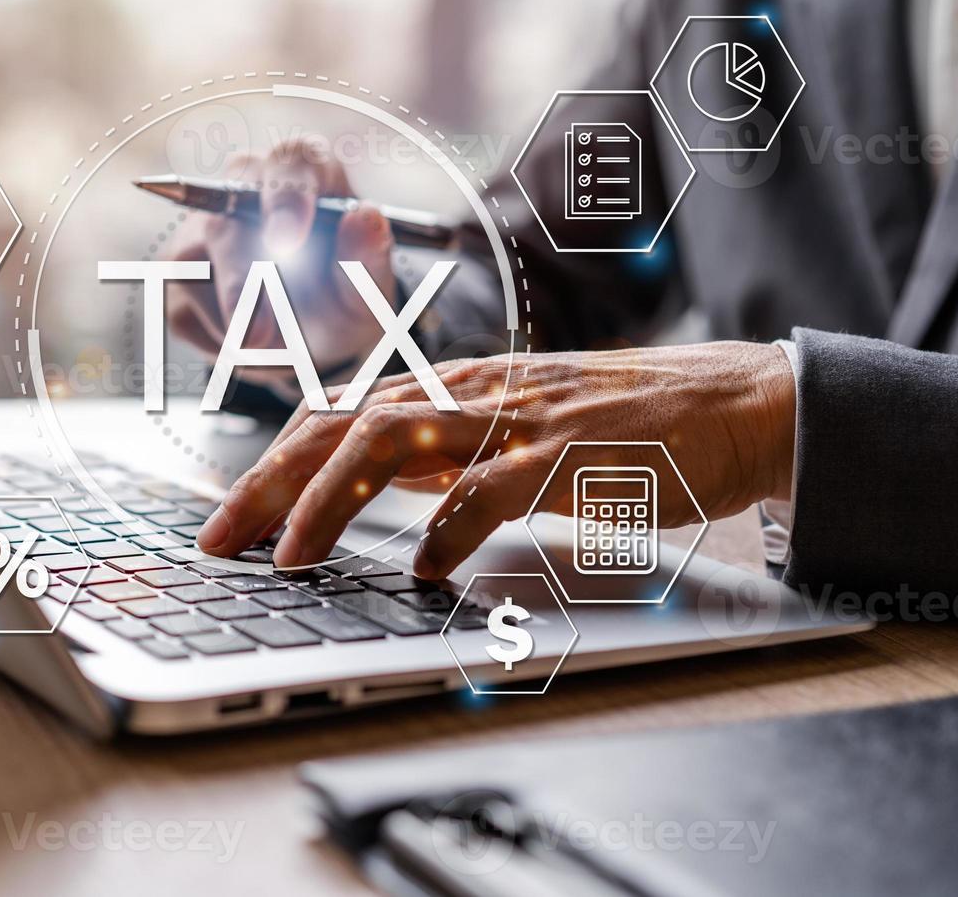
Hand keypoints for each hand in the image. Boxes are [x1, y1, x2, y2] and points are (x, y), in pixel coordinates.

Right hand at [163, 137, 395, 383]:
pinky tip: (253, 343)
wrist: (315, 338)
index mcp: (304, 172)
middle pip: (225, 219)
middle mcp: (245, 188)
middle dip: (241, 282)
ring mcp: (202, 227)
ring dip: (238, 323)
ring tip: (285, 347)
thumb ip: (368, 257)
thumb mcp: (368, 289)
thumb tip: (366, 216)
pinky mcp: (178, 270)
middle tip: (258, 335)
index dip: (285, 197)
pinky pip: (186, 310)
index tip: (287, 242)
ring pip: (196, 270)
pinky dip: (222, 341)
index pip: (289, 162)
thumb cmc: (343, 297)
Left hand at [196, 342, 796, 577]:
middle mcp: (474, 390)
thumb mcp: (514, 429)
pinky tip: (424, 571)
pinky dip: (448, 531)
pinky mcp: (574, 452)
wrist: (739, 402)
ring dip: (330, 502)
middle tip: (217, 540)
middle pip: (343, 423)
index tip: (226, 516)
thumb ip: (443, 450)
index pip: (337, 412)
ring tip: (289, 557)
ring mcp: (521, 417)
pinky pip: (493, 488)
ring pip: (396, 441)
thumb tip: (370, 482)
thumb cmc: (626, 425)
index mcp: (455, 385)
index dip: (271, 462)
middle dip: (268, 482)